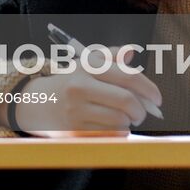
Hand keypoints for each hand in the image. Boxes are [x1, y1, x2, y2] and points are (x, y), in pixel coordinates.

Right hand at [11, 46, 161, 136]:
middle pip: (126, 101)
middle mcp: (79, 88)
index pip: (127, 76)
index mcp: (85, 68)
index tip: (157, 99)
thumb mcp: (84, 64)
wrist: (32, 102)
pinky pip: (109, 137)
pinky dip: (115, 134)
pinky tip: (107, 127)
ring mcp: (75, 111)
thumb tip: (132, 52)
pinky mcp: (73, 132)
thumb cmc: (66, 83)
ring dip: (126, 123)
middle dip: (141, 111)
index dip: (149, 88)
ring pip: (120, 122)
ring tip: (118, 119)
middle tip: (140, 113)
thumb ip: (109, 57)